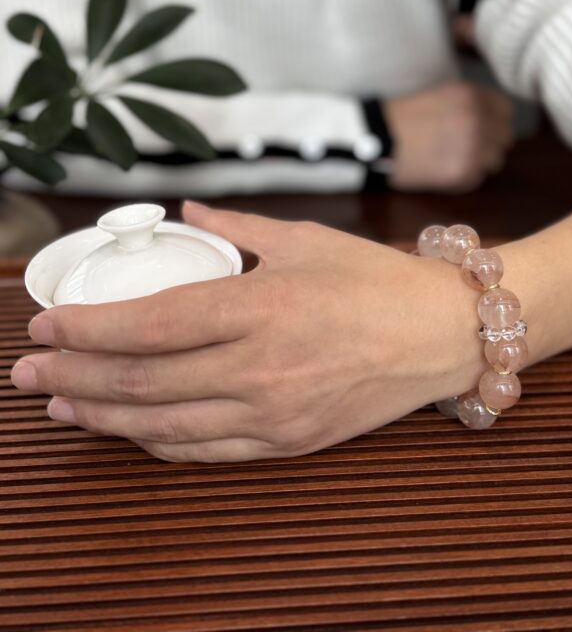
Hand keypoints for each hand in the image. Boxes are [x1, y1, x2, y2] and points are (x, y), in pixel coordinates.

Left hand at [13, 203, 485, 462]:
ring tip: (61, 408)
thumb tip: (187, 208)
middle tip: (29, 375)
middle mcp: (262, 365)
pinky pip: (207, 451)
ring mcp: (275, 413)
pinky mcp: (290, 442)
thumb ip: (235, 226)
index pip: (152, 322)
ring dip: (105, 419)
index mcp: (263, 304)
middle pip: (144, 381)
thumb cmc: (377, 279)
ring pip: (166, 425)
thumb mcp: (305, 238)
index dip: (90, 329)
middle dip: (75, 379)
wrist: (442, 334)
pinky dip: (158, 442)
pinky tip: (130, 431)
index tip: (48, 326)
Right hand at [383, 80, 514, 191]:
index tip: (479, 127)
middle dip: (488, 142)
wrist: (375, 140)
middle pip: (504, 138)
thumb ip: (472, 102)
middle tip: (463, 146)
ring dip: (479, 161)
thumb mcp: (441, 94)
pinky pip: (477, 178)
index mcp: (472, 95)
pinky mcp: (462, 172)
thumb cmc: (403, 116)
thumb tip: (496, 119)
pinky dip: (464, 177)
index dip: (493, 120)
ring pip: (495, 161)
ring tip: (453, 158)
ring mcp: (472, 147)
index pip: (506, 111)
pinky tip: (443, 169)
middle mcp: (478, 119)